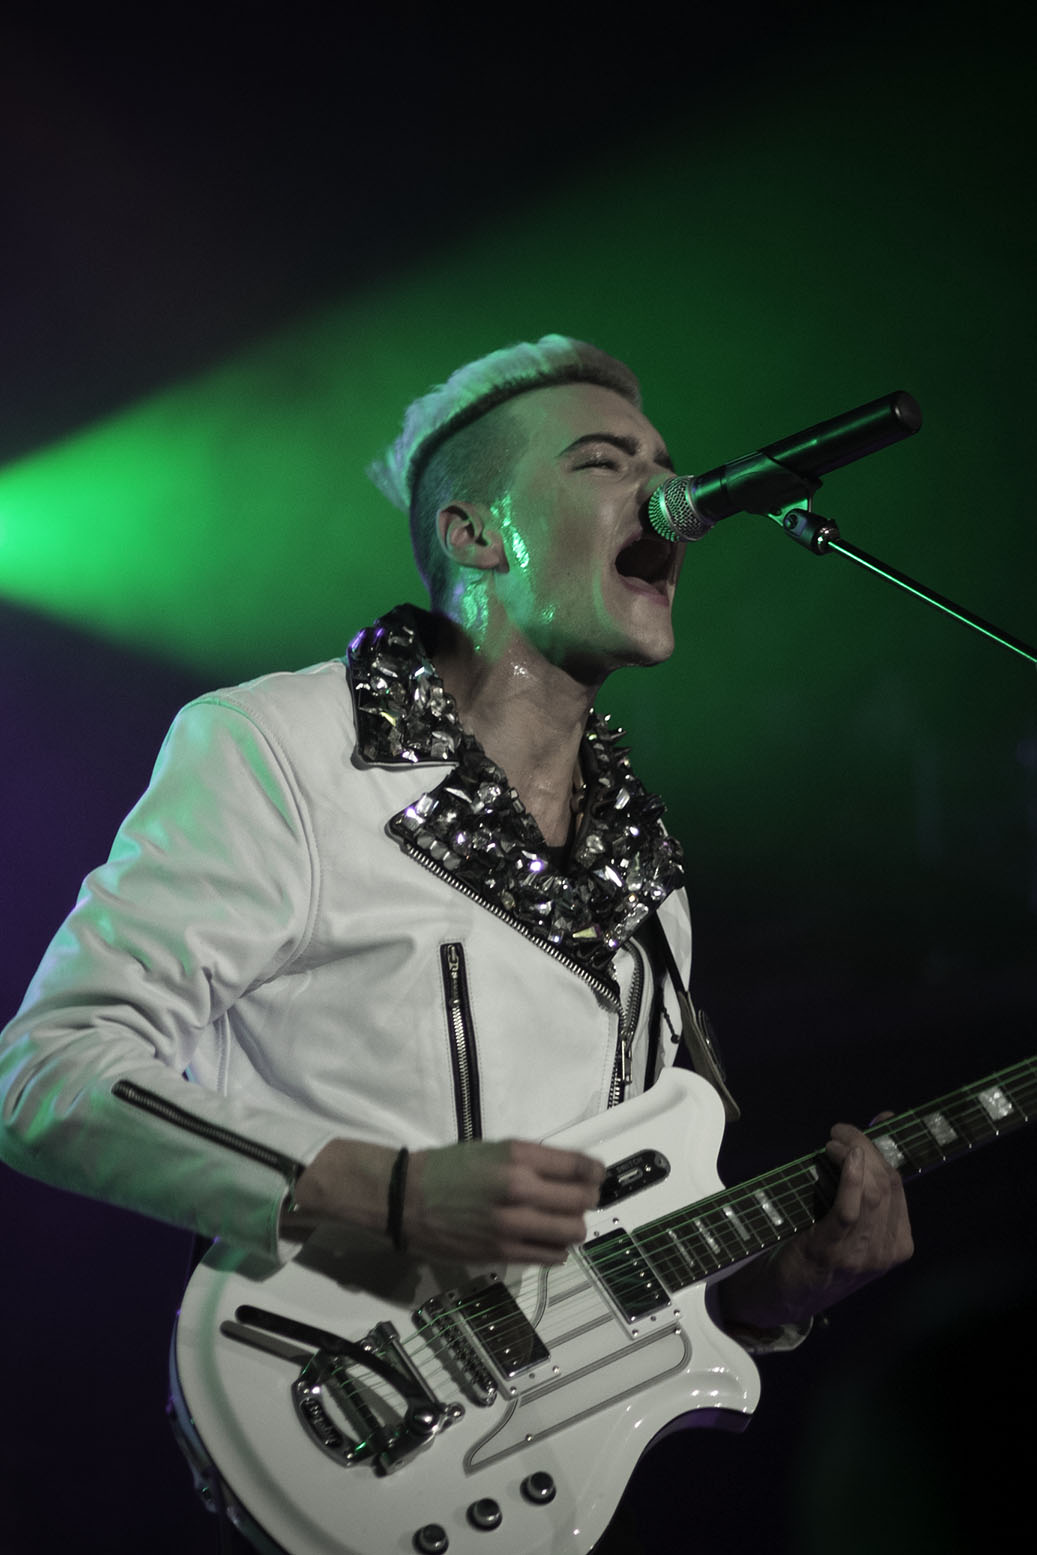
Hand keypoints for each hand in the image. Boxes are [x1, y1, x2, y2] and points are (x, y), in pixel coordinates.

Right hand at [289, 1134, 602, 1266]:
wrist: (407, 1198)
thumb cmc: (450, 1168)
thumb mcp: (494, 1149)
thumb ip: (533, 1161)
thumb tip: (574, 1173)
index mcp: (517, 1156)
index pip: (579, 1165)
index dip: (595, 1171)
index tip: (596, 1174)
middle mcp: (519, 1188)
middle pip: (582, 1200)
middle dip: (587, 1198)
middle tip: (580, 1198)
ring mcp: (512, 1224)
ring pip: (572, 1231)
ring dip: (574, 1226)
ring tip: (562, 1221)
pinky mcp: (503, 1252)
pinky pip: (551, 1255)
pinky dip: (557, 1248)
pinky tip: (546, 1240)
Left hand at [717, 1113, 913, 1331]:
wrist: (786, 1297)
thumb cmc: (817, 1251)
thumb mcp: (850, 1225)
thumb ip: (862, 1187)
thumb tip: (875, 1131)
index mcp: (898, 1244)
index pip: (898, 1186)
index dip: (883, 1150)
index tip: (866, 1127)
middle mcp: (886, 1251)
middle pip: (887, 1184)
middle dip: (866, 1147)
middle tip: (840, 1132)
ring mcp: (863, 1255)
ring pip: (873, 1192)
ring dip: (853, 1155)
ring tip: (833, 1141)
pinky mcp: (833, 1251)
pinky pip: (849, 1209)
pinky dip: (849, 1178)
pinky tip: (843, 1156)